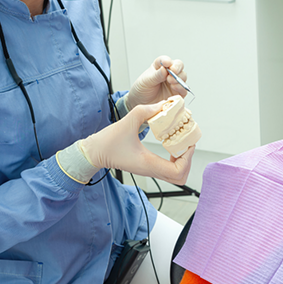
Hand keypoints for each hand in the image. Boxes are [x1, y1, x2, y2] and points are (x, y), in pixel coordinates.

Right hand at [80, 103, 194, 184]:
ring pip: (176, 176)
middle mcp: (151, 170)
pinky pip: (168, 170)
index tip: (187, 144)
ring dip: (183, 162)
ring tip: (181, 145)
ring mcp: (150, 170)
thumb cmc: (107, 141)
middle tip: (186, 144)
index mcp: (148, 163)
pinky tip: (171, 146)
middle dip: (189, 161)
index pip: (178, 172)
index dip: (187, 158)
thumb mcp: (127, 121)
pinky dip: (176, 161)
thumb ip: (146, 111)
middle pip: (181, 178)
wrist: (94, 153)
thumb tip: (163, 105)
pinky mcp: (148, 167)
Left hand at [126, 56, 186, 110]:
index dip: (167, 61)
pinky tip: (174, 87)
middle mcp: (169, 73)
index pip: (166, 60)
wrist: (141, 103)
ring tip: (171, 81)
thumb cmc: (142, 90)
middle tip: (172, 72)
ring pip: (183, 76)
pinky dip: (181, 87)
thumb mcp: (147, 81)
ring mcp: (174, 83)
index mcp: (160, 67)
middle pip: (178, 66)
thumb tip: (164, 69)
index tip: (166, 63)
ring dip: (179, 78)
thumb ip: (157, 75)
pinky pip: (183, 89)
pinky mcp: (178, 93)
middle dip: (177, 68)